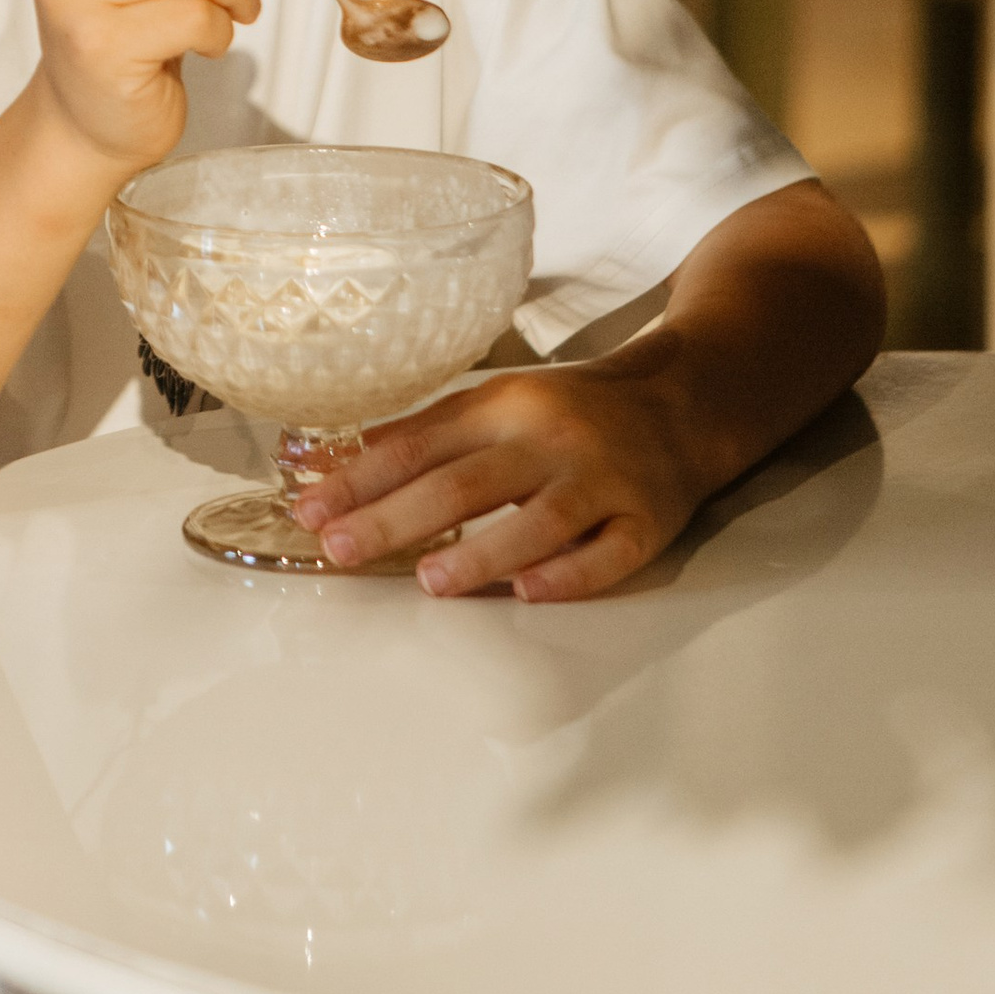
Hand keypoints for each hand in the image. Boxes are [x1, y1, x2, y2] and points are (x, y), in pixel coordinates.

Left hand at [289, 367, 704, 599]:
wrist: (683, 401)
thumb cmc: (572, 410)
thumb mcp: (500, 401)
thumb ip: (429, 432)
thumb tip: (345, 464)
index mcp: (506, 407)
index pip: (420, 445)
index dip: (361, 480)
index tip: (311, 512)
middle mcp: (551, 441)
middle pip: (467, 483)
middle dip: (398, 518)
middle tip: (342, 549)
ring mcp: (603, 482)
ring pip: (540, 521)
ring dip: (482, 552)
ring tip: (429, 582)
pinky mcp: (648, 521)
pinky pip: (610, 554)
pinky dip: (570, 574)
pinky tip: (530, 592)